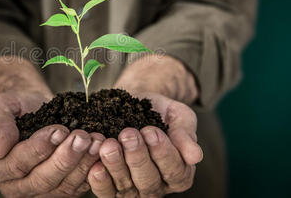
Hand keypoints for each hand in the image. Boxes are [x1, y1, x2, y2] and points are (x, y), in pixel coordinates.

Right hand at [0, 92, 105, 196]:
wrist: (34, 108)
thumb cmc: (16, 107)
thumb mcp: (0, 107)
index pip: (16, 163)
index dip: (39, 148)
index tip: (59, 130)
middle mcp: (12, 186)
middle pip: (41, 179)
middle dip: (64, 158)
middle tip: (82, 137)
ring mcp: (37, 192)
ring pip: (61, 186)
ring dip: (81, 164)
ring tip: (95, 141)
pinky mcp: (58, 190)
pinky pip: (75, 187)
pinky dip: (89, 170)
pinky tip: (99, 150)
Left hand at [87, 93, 202, 196]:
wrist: (135, 102)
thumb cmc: (160, 112)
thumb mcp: (179, 117)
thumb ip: (185, 134)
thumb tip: (195, 155)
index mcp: (179, 173)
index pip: (175, 171)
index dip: (163, 153)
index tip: (151, 131)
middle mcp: (157, 186)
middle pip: (149, 182)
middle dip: (138, 157)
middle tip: (128, 134)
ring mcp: (133, 190)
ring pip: (126, 188)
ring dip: (116, 167)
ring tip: (110, 145)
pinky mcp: (111, 188)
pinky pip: (106, 191)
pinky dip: (100, 180)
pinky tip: (95, 166)